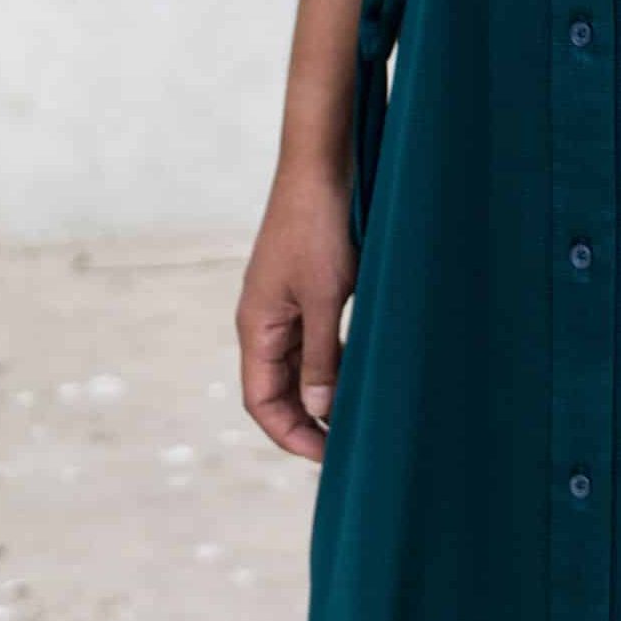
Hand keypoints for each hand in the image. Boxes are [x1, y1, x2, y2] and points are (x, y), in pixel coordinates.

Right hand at [236, 161, 356, 462]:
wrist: (321, 163)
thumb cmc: (318, 225)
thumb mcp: (325, 296)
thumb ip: (322, 354)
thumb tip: (320, 409)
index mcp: (257, 327)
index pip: (262, 401)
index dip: (291, 435)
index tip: (329, 457)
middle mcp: (265, 318)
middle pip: (279, 386)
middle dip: (308, 419)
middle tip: (349, 443)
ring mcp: (285, 300)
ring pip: (299, 361)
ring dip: (324, 388)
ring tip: (360, 411)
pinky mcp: (307, 282)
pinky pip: (315, 333)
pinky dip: (335, 355)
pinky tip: (363, 362)